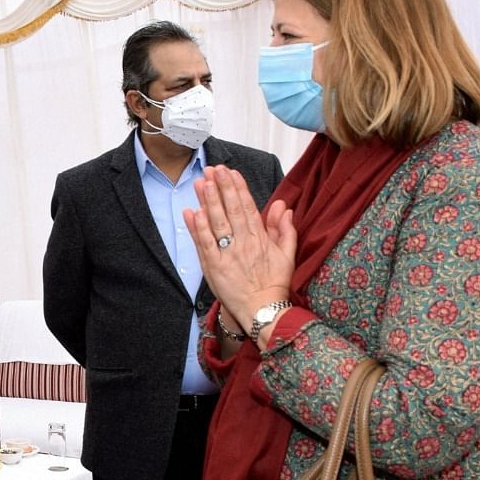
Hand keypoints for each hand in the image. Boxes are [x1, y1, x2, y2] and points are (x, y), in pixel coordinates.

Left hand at [183, 165, 296, 325]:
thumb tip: (283, 206)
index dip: (238, 188)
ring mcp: (228, 254)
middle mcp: (244, 243)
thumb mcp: (287, 254)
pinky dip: (198, 228)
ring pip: (216, 223)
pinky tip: (192, 212)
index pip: (247, 207)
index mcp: (260, 238)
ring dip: (208, 201)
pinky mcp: (215, 268)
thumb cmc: (274, 284)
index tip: (230, 172)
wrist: (264, 311)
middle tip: (212, 168)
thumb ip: (284, 229)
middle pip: (230, 210)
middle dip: (221, 187)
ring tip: (201, 183)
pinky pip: (205, 244)